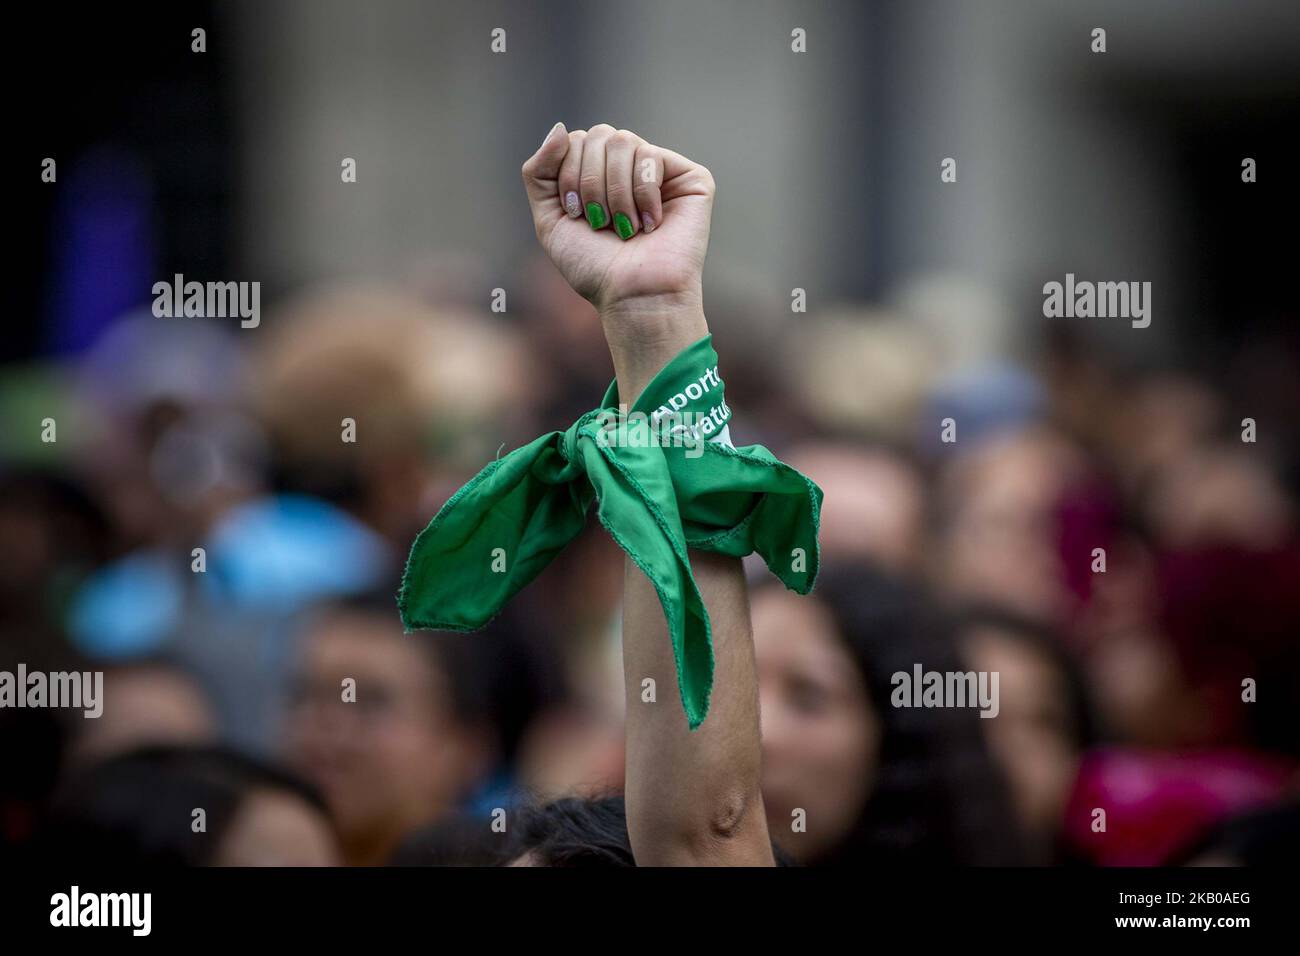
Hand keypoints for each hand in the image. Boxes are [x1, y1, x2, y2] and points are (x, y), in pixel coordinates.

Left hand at [521, 123, 714, 396]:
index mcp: (599, 174)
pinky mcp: (691, 178)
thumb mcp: (549, 219)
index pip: (575, 140)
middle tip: (601, 222)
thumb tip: (561, 127)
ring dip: (615, 192)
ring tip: (626, 228)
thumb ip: (539, 171)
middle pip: (598, 135)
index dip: (569, 175)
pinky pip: (652, 156)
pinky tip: (650, 224)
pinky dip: (642, 193)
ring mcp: (661, 171)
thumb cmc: (594, 267)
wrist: (632, 296)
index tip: (576, 215)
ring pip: (623, 142)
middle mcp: (630, 168)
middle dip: (590, 182)